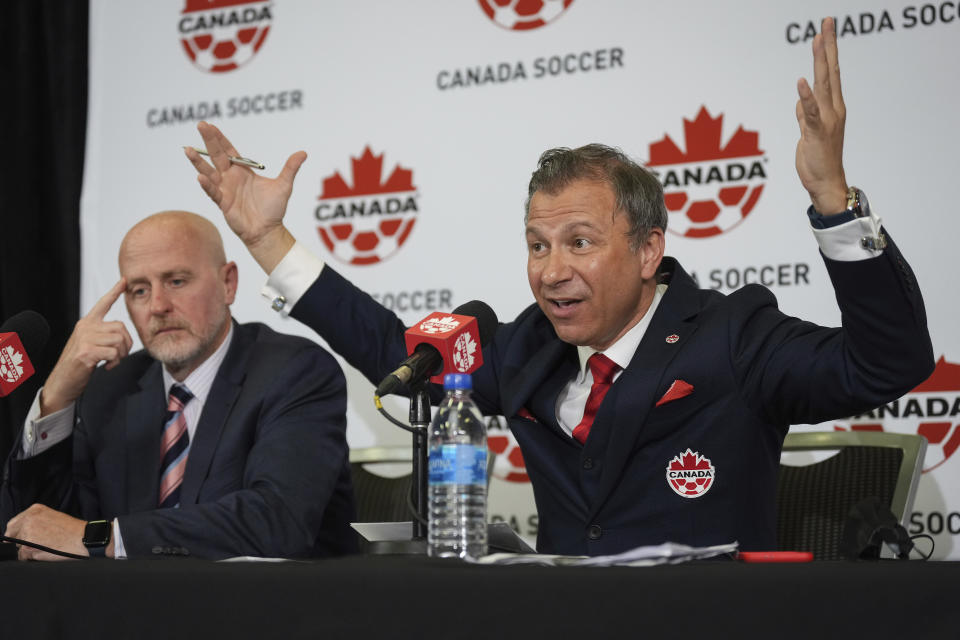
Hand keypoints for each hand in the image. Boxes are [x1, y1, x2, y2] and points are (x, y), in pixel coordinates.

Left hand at [4, 504, 90, 560]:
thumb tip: (21, 532)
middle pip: (13, 535)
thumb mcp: (53, 517)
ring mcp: (27, 533)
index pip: (13, 523)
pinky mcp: (28, 546)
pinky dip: (31, 557)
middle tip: (37, 544)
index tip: (21, 538)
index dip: (17, 533)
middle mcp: (28, 519)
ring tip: (45, 547)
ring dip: (27, 549)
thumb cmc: (73, 530)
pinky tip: (45, 552)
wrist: (84, 538)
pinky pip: (22, 556)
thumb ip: (36, 521)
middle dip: (21, 541)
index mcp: (35, 510)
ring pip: (18, 546)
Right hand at [40, 279, 131, 415]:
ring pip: (120, 340)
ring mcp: (85, 339)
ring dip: (121, 355)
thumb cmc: (78, 365)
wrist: (62, 383)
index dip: (115, 291)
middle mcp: (85, 327)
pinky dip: (115, 362)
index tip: (124, 280)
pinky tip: (106, 367)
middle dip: (127, 344)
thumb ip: (102, 335)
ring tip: (111, 362)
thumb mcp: (89, 344)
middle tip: (119, 356)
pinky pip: (114, 353)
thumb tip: (121, 334)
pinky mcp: (86, 352)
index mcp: (86, 323)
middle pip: (121, 327)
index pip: (103, 303)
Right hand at [186, 122, 303, 272]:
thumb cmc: (274, 209)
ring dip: (198, 162)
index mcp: (242, 171)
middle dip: (208, 141)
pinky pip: (213, 193)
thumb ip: (290, 168)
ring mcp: (225, 190)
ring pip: (208, 173)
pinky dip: (207, 185)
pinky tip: (200, 177)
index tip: (209, 125)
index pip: (228, 150)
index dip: (219, 138)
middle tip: (200, 125)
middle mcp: (230, 178)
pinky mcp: (224, 203)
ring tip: (188, 150)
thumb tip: (303, 153)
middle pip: (216, 156)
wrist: (269, 230)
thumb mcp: (284, 185)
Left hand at [795, 17, 848, 214]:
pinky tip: (801, 82)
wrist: (826, 183)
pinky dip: (805, 97)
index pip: (831, 73)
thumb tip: (800, 105)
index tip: (825, 28)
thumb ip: (805, 116)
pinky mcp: (815, 132)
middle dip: (827, 46)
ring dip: (820, 62)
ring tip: (817, 40)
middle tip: (826, 22)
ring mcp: (826, 120)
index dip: (828, 50)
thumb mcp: (808, 133)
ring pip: (823, 85)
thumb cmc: (819, 159)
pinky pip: (809, 112)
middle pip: (830, 71)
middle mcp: (832, 109)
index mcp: (832, 107)